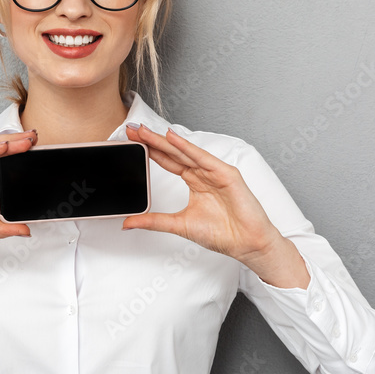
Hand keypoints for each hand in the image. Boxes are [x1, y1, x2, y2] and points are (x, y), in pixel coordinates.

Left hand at [123, 124, 308, 287]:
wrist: (247, 244)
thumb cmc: (222, 234)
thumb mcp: (179, 225)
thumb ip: (153, 221)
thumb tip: (127, 223)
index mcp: (194, 181)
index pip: (168, 161)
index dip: (150, 151)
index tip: (132, 142)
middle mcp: (203, 173)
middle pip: (173, 153)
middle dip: (152, 141)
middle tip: (132, 129)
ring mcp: (214, 172)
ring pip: (185, 152)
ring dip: (164, 141)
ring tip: (145, 131)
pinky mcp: (226, 174)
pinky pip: (203, 158)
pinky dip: (187, 148)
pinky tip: (172, 138)